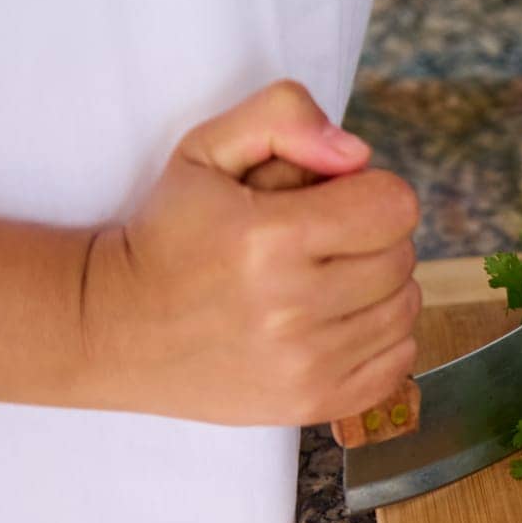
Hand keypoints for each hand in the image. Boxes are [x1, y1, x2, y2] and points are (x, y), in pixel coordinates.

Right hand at [82, 81, 420, 425]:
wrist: (115, 329)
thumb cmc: (170, 234)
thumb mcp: (206, 150)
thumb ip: (282, 118)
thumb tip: (357, 153)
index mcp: (270, 238)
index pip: (395, 206)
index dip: (371, 193)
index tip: (335, 202)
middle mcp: (292, 308)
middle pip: (403, 257)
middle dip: (373, 239)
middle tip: (323, 243)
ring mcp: (307, 365)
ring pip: (406, 308)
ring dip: (379, 289)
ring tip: (324, 282)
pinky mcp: (315, 403)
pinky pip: (401, 359)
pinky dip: (380, 338)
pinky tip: (334, 323)